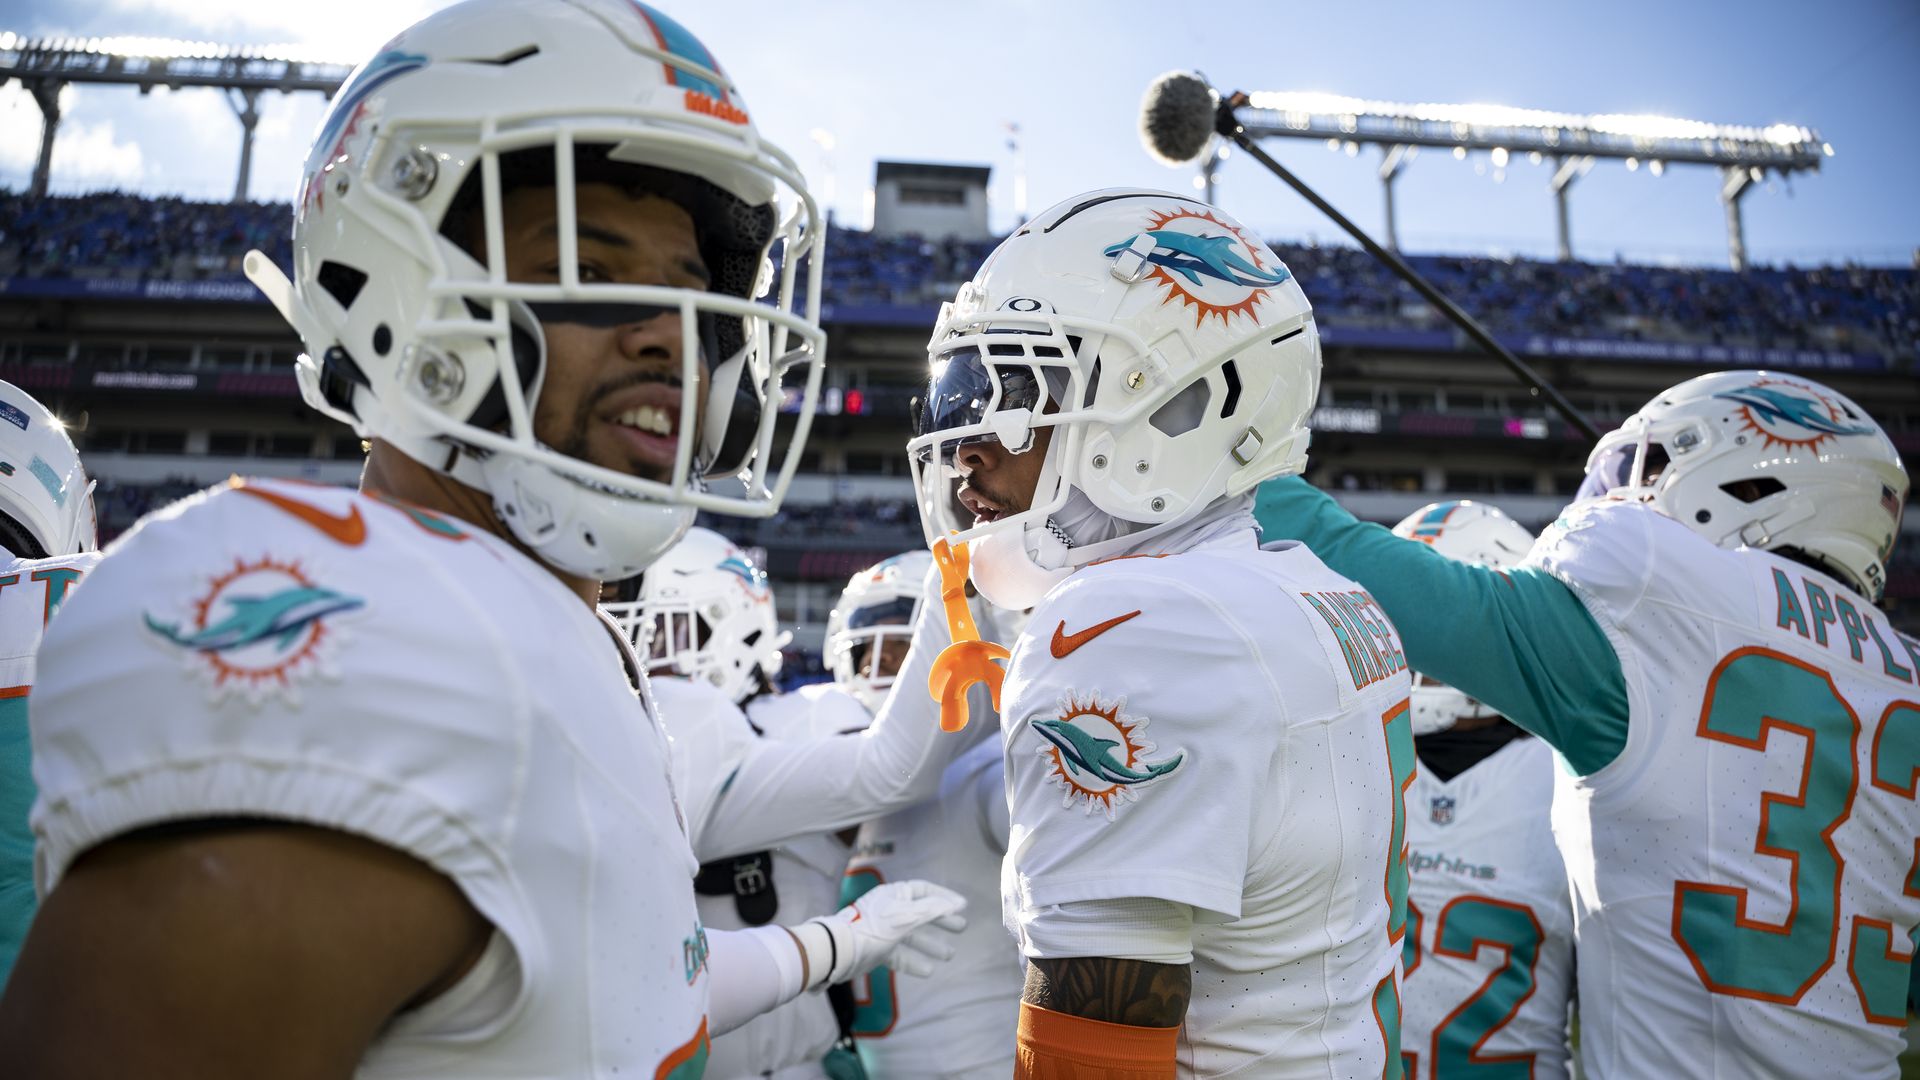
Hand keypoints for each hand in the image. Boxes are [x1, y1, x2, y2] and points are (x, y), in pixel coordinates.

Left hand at [808, 879, 965, 984]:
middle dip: (941, 921)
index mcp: (895, 895)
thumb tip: (959, 903)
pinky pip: (900, 955)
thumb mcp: (906, 916)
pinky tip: (928, 971)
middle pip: (921, 912)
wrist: (839, 951)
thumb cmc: (873, 928)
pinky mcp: (877, 949)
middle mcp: (890, 909)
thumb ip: (933, 909)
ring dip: (931, 945)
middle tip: (961, 928)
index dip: (944, 897)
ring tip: (949, 955)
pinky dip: (914, 962)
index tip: (962, 907)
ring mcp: (883, 930)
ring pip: (912, 936)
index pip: (924, 891)